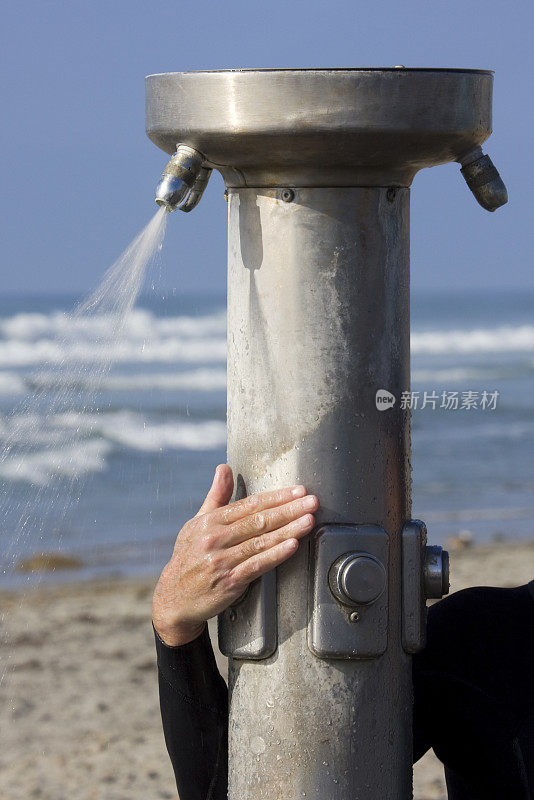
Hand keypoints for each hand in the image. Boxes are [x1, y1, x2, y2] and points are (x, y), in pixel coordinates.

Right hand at [152, 464, 318, 645]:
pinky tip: (292, 546)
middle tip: (311, 501)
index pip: (249, 504)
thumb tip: (224, 468)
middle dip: (289, 510)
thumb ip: (216, 496)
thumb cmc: (189, 557)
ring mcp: (222, 560)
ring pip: (261, 541)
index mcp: (210, 521)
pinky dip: (276, 554)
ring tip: (309, 521)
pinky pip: (257, 565)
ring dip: (289, 530)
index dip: (276, 497)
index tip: (298, 490)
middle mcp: (215, 538)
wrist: (174, 598)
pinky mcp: (229, 581)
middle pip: (259, 520)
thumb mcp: (197, 523)